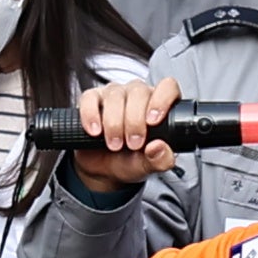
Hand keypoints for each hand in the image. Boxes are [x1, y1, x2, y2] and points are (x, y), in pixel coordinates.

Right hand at [69, 74, 183, 189]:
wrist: (103, 170)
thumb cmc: (129, 161)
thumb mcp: (148, 166)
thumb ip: (161, 160)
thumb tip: (160, 147)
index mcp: (158, 106)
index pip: (167, 87)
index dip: (161, 100)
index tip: (153, 121)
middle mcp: (137, 96)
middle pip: (139, 91)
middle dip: (134, 120)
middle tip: (133, 144)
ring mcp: (114, 95)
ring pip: (115, 95)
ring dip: (114, 123)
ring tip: (114, 144)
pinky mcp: (91, 100)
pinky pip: (90, 98)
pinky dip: (91, 115)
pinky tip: (95, 131)